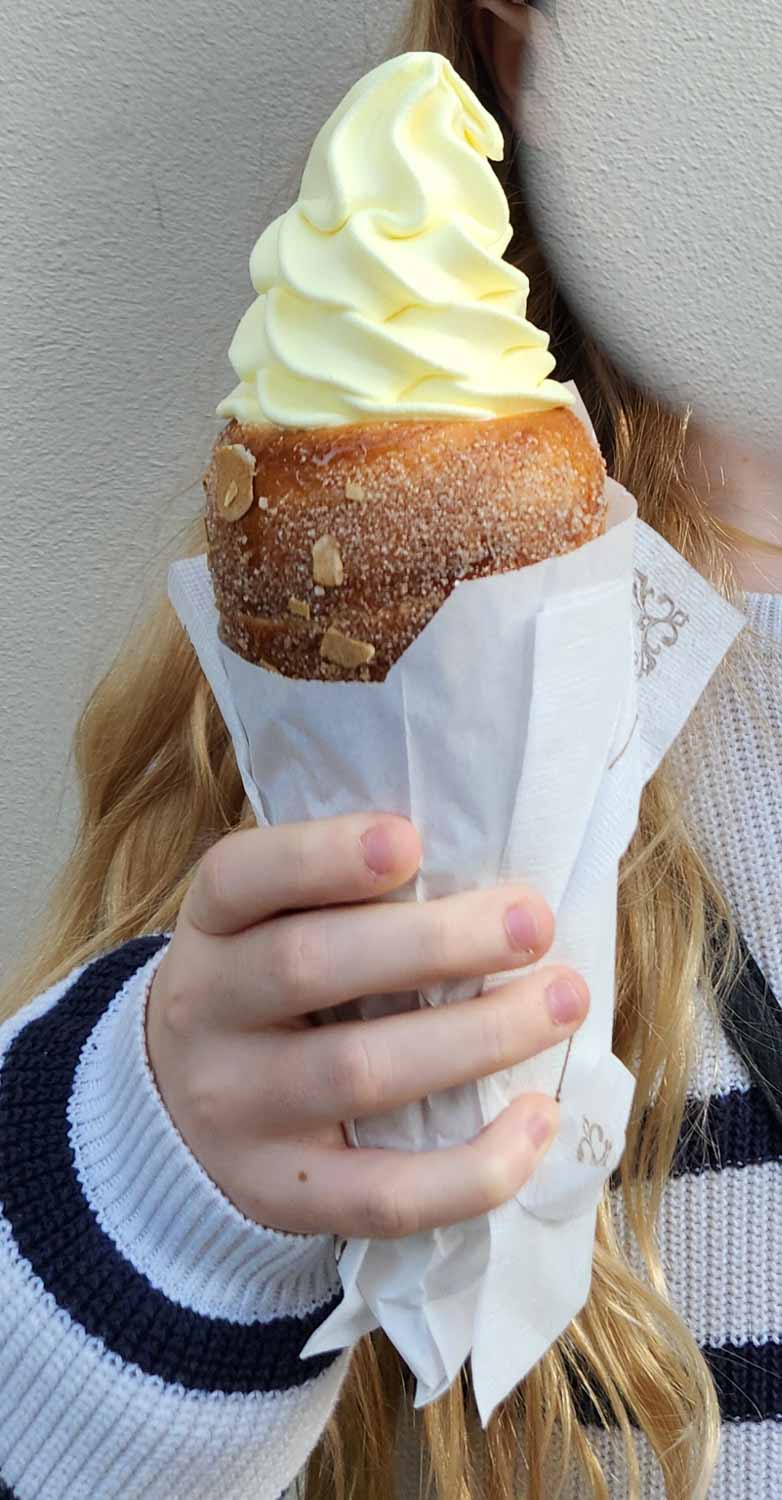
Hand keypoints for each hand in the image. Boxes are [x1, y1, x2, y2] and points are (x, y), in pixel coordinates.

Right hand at [146, 814, 588, 1239]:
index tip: (410, 839)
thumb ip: (343, 900)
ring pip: (358, 1073)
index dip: (320, 857)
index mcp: (210, 928)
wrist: (183, 1123)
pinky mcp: (282, 1196)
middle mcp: (204, 1014)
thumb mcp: (270, 930)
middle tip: (534, 923)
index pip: (241, 877)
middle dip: (434, 942)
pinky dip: (474, 1166)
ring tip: (563, 1000)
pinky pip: (384, 1194)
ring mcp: (236, 1114)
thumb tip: (488, 883)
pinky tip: (539, 1118)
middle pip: (308, 966)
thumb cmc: (272, 997)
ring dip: (478, 1036)